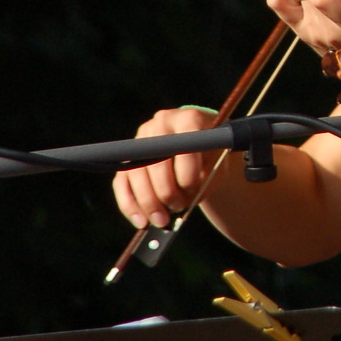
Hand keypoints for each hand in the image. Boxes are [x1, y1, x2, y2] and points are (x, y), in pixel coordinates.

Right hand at [114, 106, 219, 229]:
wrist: (202, 149)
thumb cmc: (212, 156)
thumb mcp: (218, 163)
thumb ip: (205, 178)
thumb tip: (185, 202)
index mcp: (189, 119)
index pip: (183, 144)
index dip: (186, 171)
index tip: (192, 190)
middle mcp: (161, 124)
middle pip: (155, 161)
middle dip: (165, 192)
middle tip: (177, 208)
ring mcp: (141, 139)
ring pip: (135, 174)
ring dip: (148, 202)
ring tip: (162, 220)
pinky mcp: (129, 157)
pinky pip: (122, 183)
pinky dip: (130, 205)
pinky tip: (141, 221)